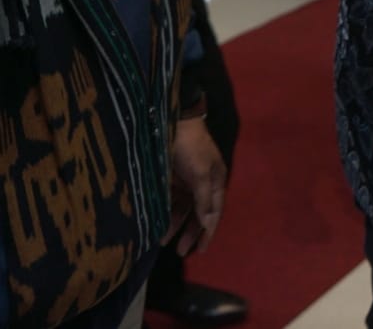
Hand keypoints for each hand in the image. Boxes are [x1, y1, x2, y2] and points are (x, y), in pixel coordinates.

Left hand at [164, 118, 225, 255]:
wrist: (173, 121)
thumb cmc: (191, 147)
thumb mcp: (201, 173)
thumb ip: (204, 199)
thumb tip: (209, 222)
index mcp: (215, 181)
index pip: (213, 212)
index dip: (208, 232)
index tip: (201, 250)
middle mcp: (202, 184)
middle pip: (198, 214)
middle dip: (190, 233)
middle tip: (180, 252)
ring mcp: (186, 181)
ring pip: (181, 209)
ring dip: (174, 224)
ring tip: (163, 241)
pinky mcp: (171, 178)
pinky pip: (169, 201)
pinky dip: (165, 212)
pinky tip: (157, 223)